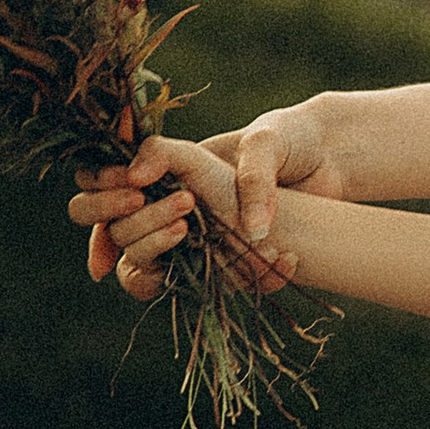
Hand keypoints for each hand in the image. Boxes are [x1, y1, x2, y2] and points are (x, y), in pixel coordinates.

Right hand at [66, 134, 285, 295]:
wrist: (334, 167)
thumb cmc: (282, 141)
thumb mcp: (247, 139)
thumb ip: (190, 153)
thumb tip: (147, 183)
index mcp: (157, 180)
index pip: (95, 200)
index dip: (100, 205)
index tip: (132, 196)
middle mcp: (165, 217)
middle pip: (119, 238)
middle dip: (144, 227)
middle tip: (187, 209)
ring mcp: (193, 249)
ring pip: (148, 273)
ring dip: (171, 254)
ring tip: (210, 232)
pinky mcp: (229, 271)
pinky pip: (220, 290)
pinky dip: (253, 276)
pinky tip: (283, 256)